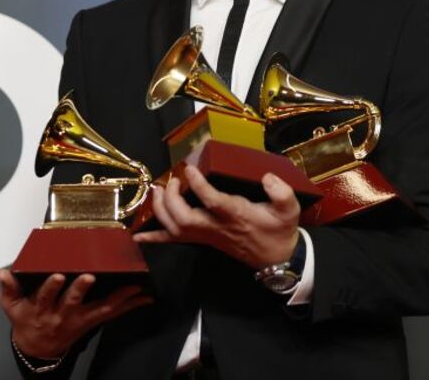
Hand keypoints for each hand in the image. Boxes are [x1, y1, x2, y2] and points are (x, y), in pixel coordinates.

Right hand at [0, 270, 151, 359]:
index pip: (45, 296)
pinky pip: (113, 314)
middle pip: (72, 302)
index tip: (56, 275)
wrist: (37, 347)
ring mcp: (79, 319)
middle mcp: (62, 314)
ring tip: (133, 288)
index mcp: (42, 307)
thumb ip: (8, 289)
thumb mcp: (12, 307)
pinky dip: (130, 305)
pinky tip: (144, 298)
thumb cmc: (26, 320)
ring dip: (117, 298)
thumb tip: (3, 273)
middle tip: (89, 277)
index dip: (51, 287)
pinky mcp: (92, 321)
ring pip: (99, 308)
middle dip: (80, 289)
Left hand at [132, 164, 299, 267]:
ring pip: (176, 229)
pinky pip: (175, 241)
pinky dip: (155, 237)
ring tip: (157, 190)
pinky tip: (139, 235)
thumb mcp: (289, 210)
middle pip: (185, 218)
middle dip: (172, 199)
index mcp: (237, 215)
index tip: (189, 169)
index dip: (198, 185)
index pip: (213, 201)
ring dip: (161, 210)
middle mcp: (217, 227)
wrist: (277, 258)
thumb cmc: (280, 230)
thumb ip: (281, 193)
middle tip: (172, 180)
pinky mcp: (203, 240)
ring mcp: (207, 236)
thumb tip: (268, 178)